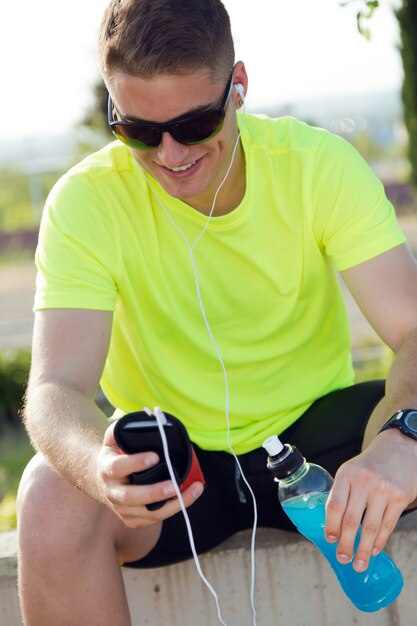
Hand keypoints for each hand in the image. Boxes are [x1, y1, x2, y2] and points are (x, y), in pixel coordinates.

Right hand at [96, 421, 203, 527]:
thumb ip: (125, 428)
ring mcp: (121, 509)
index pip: (118, 467)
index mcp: (107, 469)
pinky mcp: (132, 520)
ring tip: (193, 490)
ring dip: (173, 504)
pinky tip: (189, 497)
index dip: (135, 462)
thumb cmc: (114, 455)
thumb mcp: (113, 438)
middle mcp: (112, 492)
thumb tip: (150, 420)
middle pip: (131, 497)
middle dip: (154, 492)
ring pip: (147, 513)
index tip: (155, 456)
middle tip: (174, 485)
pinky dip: (173, 509)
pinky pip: (154, 519)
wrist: (99, 480)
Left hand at [324, 429, 416, 571]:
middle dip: (345, 544)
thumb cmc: (370, 463)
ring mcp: (383, 490)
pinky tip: (375, 550)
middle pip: (351, 520)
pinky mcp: (400, 497)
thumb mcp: (350, 470)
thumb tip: (332, 524)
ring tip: (359, 564)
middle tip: (342, 559)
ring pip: (370, 527)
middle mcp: (364, 481)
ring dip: (364, 549)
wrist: (399, 447)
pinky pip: (388, 524)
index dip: (331, 526)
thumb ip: (342, 492)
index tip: (330, 540)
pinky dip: (380, 541)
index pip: (334, 505)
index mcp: (347, 474)